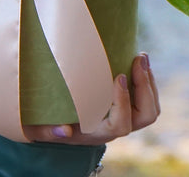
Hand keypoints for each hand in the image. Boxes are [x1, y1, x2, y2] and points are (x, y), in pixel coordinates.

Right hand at [22, 53, 159, 145]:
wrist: (54, 122)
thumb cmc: (45, 122)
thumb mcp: (39, 127)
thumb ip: (47, 131)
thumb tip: (64, 129)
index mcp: (96, 132)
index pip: (119, 124)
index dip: (123, 101)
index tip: (118, 75)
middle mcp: (114, 127)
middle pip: (144, 117)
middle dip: (145, 87)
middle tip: (138, 59)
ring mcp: (123, 116)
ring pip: (149, 109)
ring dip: (149, 82)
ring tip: (141, 56)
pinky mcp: (126, 105)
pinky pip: (146, 99)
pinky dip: (146, 80)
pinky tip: (137, 60)